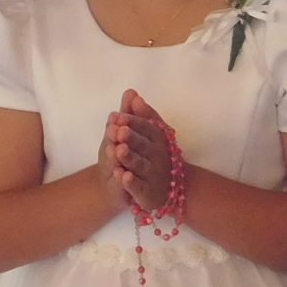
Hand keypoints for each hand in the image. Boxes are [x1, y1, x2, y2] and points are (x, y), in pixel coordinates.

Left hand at [110, 89, 175, 213]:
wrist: (167, 187)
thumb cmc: (152, 154)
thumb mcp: (148, 133)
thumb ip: (140, 114)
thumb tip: (131, 93)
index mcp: (158, 139)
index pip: (147, 128)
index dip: (134, 122)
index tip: (120, 116)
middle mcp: (158, 156)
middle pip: (144, 145)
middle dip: (132, 138)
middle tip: (120, 131)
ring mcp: (153, 175)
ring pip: (140, 166)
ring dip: (130, 158)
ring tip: (118, 150)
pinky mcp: (147, 193)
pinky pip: (139, 187)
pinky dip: (131, 182)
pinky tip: (122, 176)